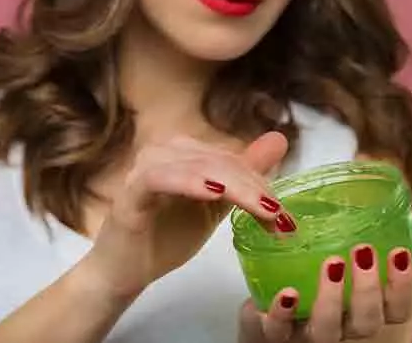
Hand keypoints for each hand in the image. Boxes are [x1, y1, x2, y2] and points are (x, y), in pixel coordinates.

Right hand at [83, 131, 290, 299]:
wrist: (125, 271)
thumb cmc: (166, 236)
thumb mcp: (215, 207)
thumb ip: (244, 176)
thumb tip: (280, 140)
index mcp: (186, 152)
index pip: (233, 160)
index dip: (262, 184)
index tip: (286, 217)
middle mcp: (166, 151)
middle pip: (221, 162)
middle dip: (255, 189)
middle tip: (281, 217)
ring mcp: (146, 167)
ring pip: (200, 167)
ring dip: (236, 187)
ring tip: (263, 209)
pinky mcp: (131, 190)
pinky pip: (161, 178)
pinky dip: (190, 182)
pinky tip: (214, 193)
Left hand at [238, 214, 411, 342]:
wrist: (270, 297)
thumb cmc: (322, 275)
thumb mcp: (357, 254)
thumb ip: (393, 237)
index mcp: (365, 309)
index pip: (397, 310)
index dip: (402, 287)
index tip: (399, 252)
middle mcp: (342, 325)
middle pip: (366, 323)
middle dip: (368, 290)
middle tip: (363, 251)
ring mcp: (309, 331)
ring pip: (327, 331)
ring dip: (330, 298)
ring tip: (332, 263)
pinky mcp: (274, 330)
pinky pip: (279, 331)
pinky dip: (283, 314)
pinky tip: (287, 293)